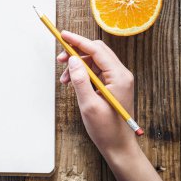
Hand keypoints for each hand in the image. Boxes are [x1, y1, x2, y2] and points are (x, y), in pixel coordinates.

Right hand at [57, 30, 135, 156]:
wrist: (118, 145)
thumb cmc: (106, 129)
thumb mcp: (89, 105)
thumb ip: (80, 80)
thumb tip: (73, 59)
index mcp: (119, 77)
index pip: (97, 50)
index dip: (78, 41)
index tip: (63, 35)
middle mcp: (120, 74)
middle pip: (96, 52)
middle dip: (76, 52)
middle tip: (60, 60)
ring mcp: (116, 79)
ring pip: (93, 61)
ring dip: (77, 65)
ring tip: (64, 80)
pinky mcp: (111, 85)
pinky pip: (94, 71)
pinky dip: (81, 73)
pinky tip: (71, 83)